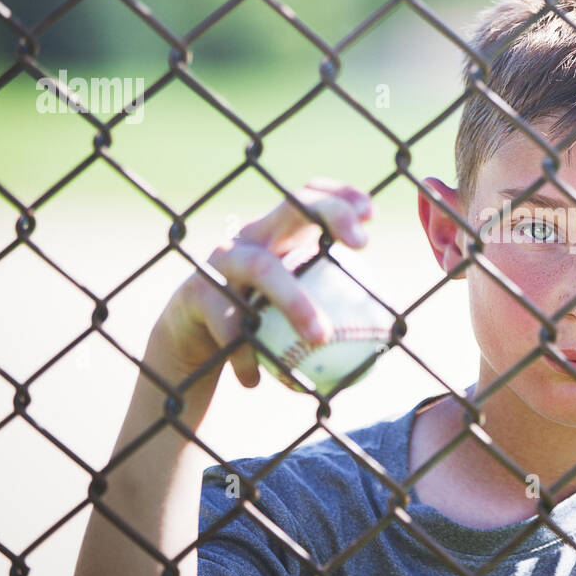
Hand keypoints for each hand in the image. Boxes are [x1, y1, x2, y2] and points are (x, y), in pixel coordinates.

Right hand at [155, 178, 373, 386]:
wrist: (189, 340)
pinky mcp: (195, 294)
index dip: (341, 195)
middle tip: (363, 245)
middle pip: (291, 209)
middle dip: (329, 214)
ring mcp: (220, 262)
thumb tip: (385, 329)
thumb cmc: (255, 321)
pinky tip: (256, 380)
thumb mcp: (289, 306)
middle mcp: (249, 238)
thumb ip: (326, 304)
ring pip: (262, 267)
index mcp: (276, 235)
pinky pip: (227, 324)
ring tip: (321, 337)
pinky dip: (246, 355)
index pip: (310, 198)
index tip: (372, 214)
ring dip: (295, 301)